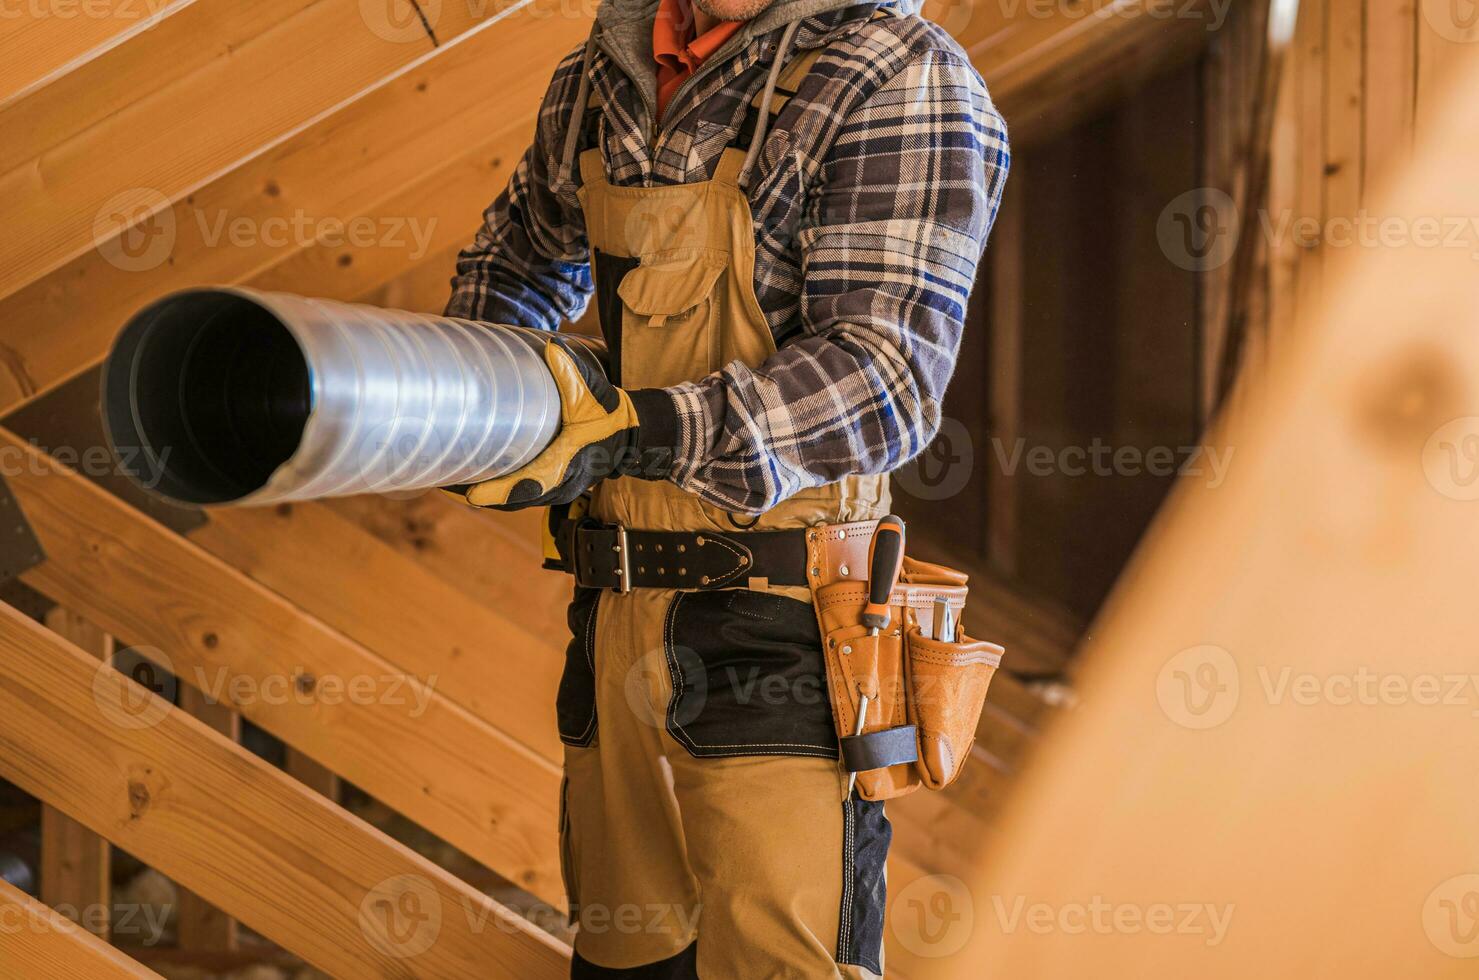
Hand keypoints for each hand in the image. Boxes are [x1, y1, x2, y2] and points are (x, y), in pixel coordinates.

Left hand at [448, 339, 669, 509]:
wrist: (628, 435)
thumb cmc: (609, 417)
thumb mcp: (594, 396)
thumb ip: (573, 375)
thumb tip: (553, 348)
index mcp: (565, 464)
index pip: (529, 485)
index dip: (500, 492)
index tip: (472, 495)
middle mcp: (558, 484)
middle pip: (511, 499)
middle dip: (479, 494)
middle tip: (444, 481)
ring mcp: (554, 489)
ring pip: (512, 500)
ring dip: (485, 493)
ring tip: (450, 481)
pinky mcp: (550, 486)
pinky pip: (518, 494)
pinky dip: (496, 490)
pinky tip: (474, 477)